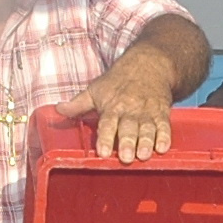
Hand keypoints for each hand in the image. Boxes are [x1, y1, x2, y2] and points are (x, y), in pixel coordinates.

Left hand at [57, 69, 172, 162]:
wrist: (149, 64)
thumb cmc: (118, 81)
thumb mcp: (95, 89)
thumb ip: (78, 104)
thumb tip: (57, 109)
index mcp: (112, 107)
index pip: (107, 124)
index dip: (105, 138)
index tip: (103, 152)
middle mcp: (130, 111)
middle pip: (129, 128)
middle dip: (128, 142)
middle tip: (126, 157)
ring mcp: (147, 112)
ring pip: (147, 129)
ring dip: (146, 142)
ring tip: (144, 155)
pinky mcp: (162, 112)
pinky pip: (164, 125)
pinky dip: (165, 136)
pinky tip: (163, 148)